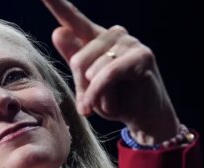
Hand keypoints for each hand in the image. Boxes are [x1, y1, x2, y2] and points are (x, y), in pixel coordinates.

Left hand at [42, 0, 179, 144]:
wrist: (145, 119)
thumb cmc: (117, 100)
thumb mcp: (88, 84)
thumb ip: (74, 60)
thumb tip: (58, 31)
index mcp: (97, 39)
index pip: (73, 20)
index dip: (58, 5)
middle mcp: (114, 35)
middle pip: (78, 60)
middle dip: (82, 88)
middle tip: (92, 103)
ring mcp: (129, 43)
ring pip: (92, 70)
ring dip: (95, 95)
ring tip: (109, 101)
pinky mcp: (141, 56)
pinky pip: (107, 75)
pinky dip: (99, 94)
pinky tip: (97, 106)